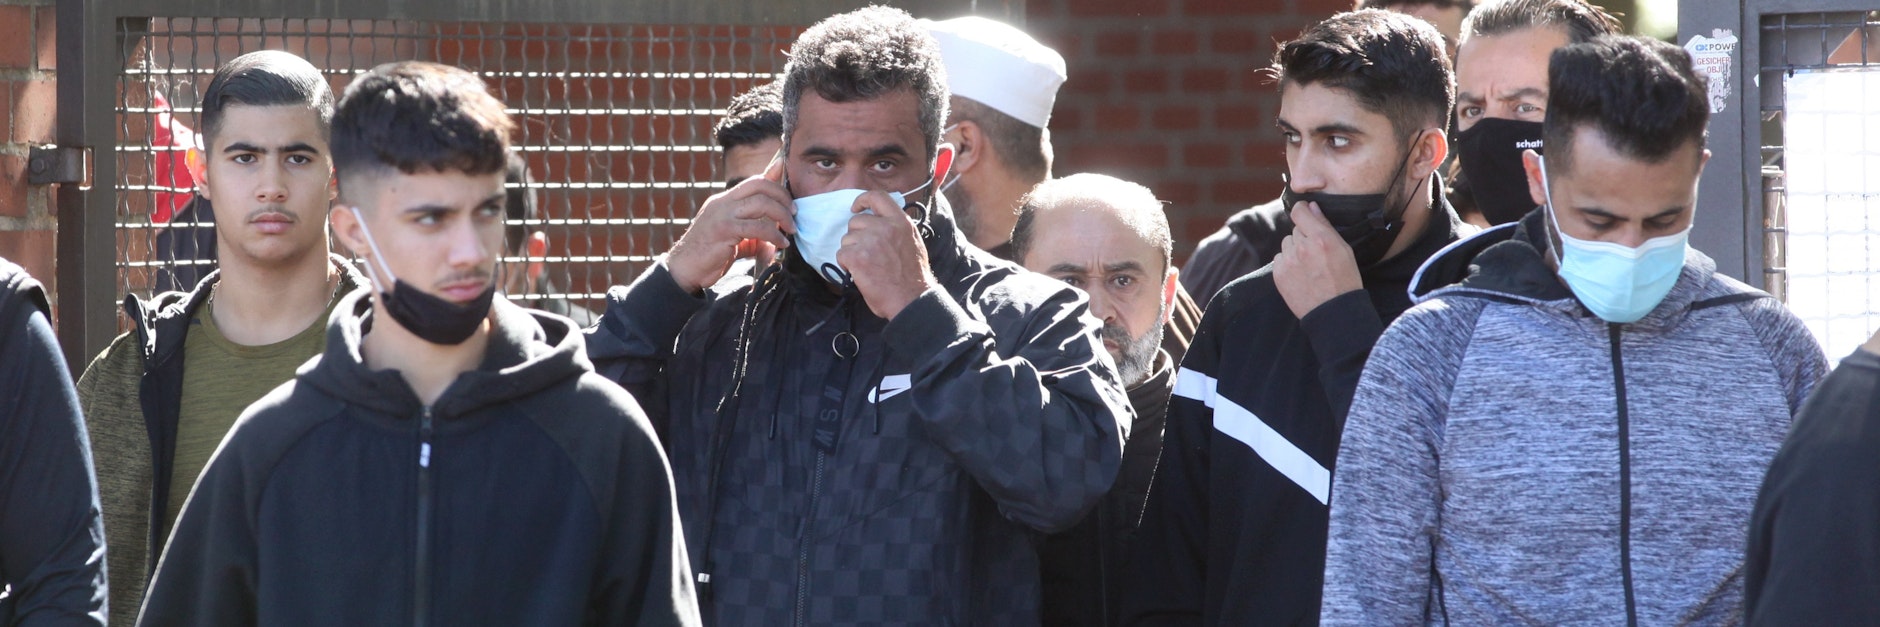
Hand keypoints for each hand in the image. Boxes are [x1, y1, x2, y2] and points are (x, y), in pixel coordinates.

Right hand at [665, 158, 792, 292]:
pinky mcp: (725, 229)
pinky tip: (780, 244)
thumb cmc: (708, 256)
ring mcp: (722, 214)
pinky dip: (774, 235)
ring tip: (791, 229)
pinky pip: (757, 227)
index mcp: (724, 201)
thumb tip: (774, 243)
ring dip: (782, 215)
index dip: (771, 174)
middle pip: (759, 184)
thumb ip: (751, 237)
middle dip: (782, 195)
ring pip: (761, 202)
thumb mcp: (733, 240)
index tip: (786, 171)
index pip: (752, 181)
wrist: (684, 269)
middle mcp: (723, 202)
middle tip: (794, 213)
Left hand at [839, 190, 932, 319]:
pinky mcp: (857, 257)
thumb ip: (897, 228)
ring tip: (867, 266)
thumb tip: (881, 221)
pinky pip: (841, 254)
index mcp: (900, 222)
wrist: (911, 299)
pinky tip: (859, 273)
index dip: (862, 200)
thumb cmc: (912, 277)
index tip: (856, 209)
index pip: (877, 197)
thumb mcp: (913, 242)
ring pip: (847, 239)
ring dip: (852, 252)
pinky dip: (846, 265)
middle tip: (867, 253)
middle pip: (856, 222)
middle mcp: (885, 227)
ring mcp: (870, 241)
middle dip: (856, 237)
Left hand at [1273, 200, 1363, 319]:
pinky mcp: (1278, 274)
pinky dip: (1287, 264)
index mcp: (1320, 238)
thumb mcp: (1344, 249)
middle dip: (1304, 237)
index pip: (1300, 211)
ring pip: (1287, 244)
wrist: (1333, 312)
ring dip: (1295, 250)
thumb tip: (1311, 206)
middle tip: (1316, 253)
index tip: (1304, 212)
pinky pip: (1279, 259)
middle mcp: (1302, 247)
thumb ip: (1325, 226)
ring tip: (1309, 266)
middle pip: (1295, 230)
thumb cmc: (1344, 280)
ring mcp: (1288, 261)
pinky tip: (1301, 274)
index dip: (1302, 210)